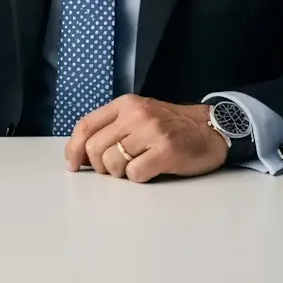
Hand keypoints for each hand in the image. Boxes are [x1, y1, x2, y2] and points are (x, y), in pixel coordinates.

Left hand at [63, 94, 228, 182]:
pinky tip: (151, 170)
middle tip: (115, 169)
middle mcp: (135, 115)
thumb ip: (112, 127)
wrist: (209, 128)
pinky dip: (138, 178)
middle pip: (95, 148)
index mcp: (125, 105)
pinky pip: (135, 174)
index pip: (86, 125)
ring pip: (112, 163)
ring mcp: (151, 132)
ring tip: (136, 166)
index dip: (73, 148)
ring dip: (120, 173)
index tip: (72, 165)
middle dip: (99, 166)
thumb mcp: (138, 115)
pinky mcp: (166, 152)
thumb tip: (82, 154)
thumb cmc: (170, 126)